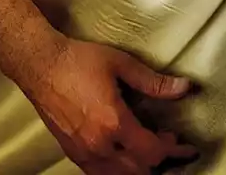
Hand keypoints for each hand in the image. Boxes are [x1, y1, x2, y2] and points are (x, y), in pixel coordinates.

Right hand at [20, 37, 197, 173]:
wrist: (40, 65)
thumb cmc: (76, 61)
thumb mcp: (120, 64)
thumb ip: (153, 81)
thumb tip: (183, 87)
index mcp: (114, 122)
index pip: (153, 151)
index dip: (174, 151)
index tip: (185, 147)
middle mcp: (100, 144)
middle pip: (141, 170)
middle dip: (160, 160)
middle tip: (167, 142)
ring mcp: (85, 152)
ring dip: (139, 168)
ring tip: (147, 150)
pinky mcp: (73, 153)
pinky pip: (101, 174)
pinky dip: (118, 171)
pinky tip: (123, 157)